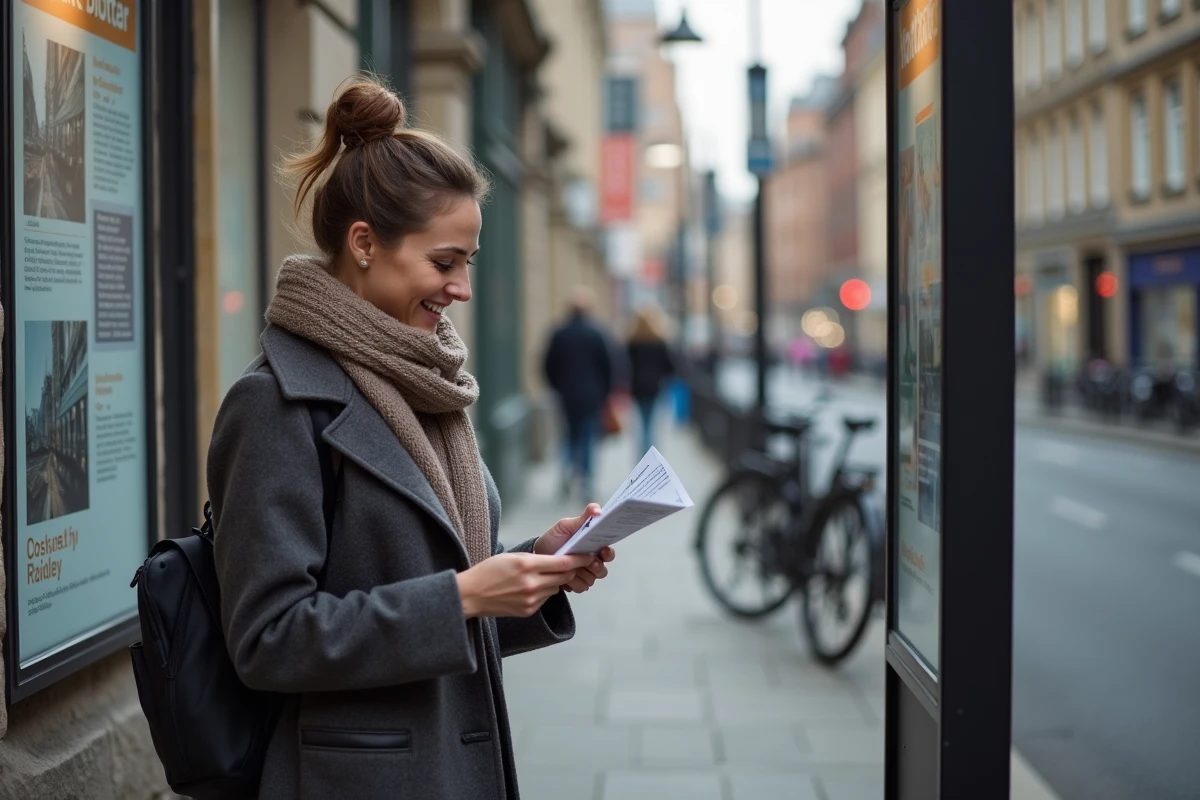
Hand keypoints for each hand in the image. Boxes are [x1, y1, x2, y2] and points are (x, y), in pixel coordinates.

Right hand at [455, 552, 593, 618]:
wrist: (471, 595)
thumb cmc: (488, 572)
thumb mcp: (512, 557)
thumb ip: (536, 559)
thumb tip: (558, 560)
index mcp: (527, 565)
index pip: (563, 563)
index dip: (579, 560)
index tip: (588, 556)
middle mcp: (531, 584)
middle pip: (564, 577)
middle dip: (570, 570)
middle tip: (572, 564)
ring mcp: (531, 600)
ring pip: (556, 588)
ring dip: (554, 581)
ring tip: (539, 576)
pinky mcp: (529, 610)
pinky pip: (545, 598)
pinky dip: (543, 591)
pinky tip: (529, 588)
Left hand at [534, 504, 614, 592]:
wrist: (538, 554)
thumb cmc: (554, 539)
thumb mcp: (566, 525)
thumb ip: (584, 517)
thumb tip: (597, 509)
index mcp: (592, 547)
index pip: (608, 553)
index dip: (609, 554)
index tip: (604, 551)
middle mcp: (591, 562)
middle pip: (603, 570)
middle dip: (597, 567)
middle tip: (589, 562)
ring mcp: (584, 574)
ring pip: (592, 580)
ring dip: (582, 574)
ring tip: (571, 568)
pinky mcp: (575, 584)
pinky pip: (581, 587)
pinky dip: (573, 582)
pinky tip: (565, 576)